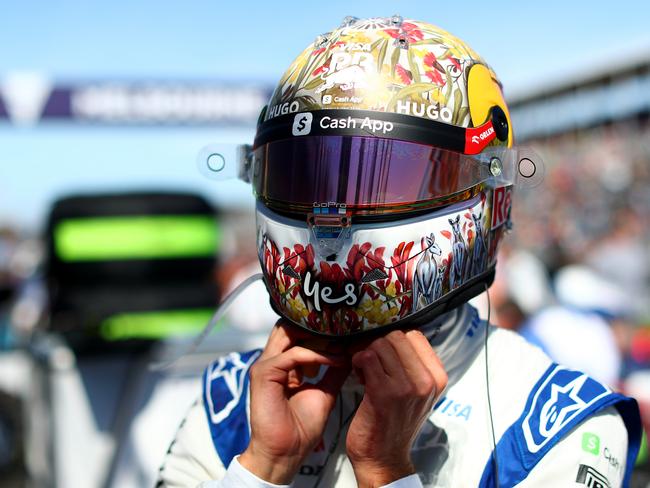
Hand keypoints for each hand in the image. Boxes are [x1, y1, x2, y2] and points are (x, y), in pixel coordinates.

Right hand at [239, 321, 349, 483]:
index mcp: (282, 364)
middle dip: (318, 326)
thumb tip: (350, 353)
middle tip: (344, 331)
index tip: (347, 330)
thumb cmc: (302, 427)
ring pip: (290, 333)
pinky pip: (294, 355)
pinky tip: (336, 361)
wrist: (286, 454)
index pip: (297, 331)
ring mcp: (265, 365)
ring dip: (319, 337)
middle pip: (291, 325)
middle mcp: (271, 360)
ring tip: (342, 342)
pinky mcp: (263, 374)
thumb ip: (333, 371)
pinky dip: (318, 356)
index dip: (320, 328)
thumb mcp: (324, 392)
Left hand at [346, 329, 447, 486]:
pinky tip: (360, 378)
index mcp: (437, 377)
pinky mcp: (383, 393)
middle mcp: (426, 381)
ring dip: (366, 355)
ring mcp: (406, 387)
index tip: (386, 357)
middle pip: (395, 336)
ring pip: (379, 344)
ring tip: (367, 374)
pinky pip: (366, 357)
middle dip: (378, 346)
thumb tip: (394, 333)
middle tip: (373, 367)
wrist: (384, 458)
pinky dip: (357, 363)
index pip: (414, 335)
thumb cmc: (395, 421)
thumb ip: (414, 364)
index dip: (394, 341)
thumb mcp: (417, 392)